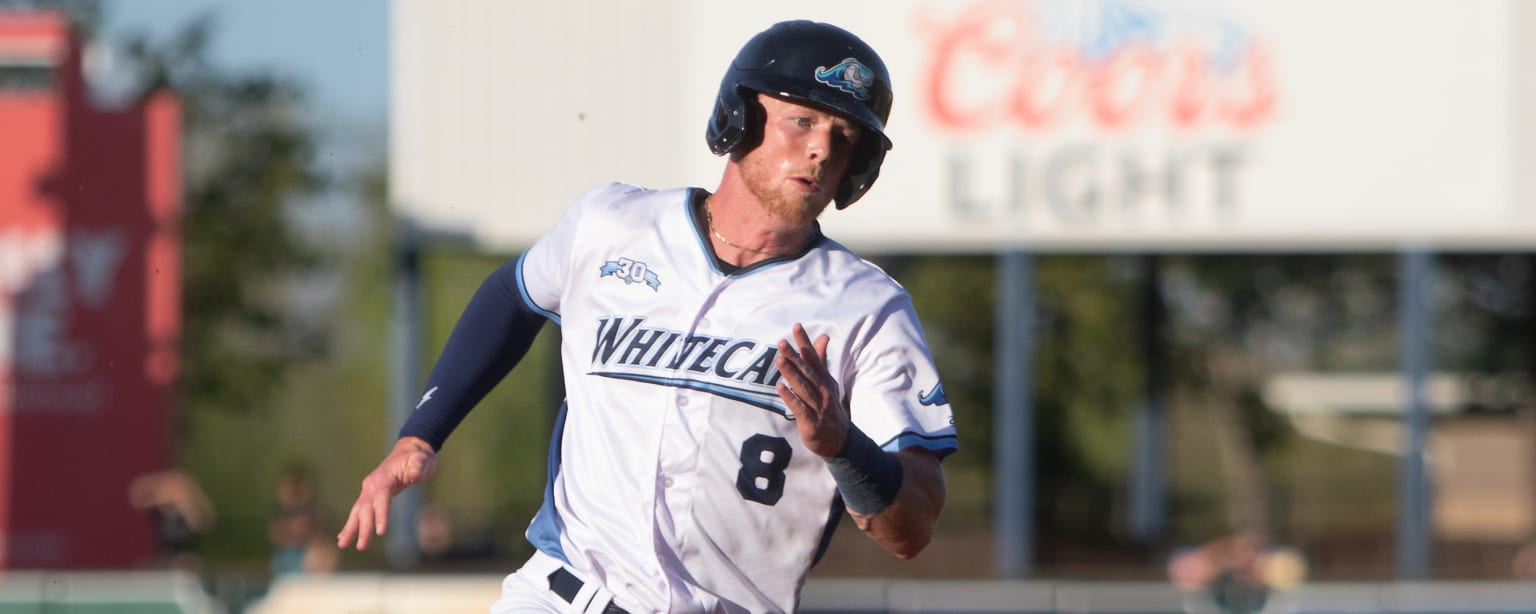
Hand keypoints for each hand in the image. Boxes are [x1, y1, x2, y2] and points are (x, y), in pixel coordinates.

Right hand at [336, 437, 437, 550]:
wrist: (410, 451)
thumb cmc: (418, 458)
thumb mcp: (423, 460)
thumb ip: (418, 465)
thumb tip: (414, 471)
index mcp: (384, 477)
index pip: (381, 498)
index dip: (381, 514)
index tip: (380, 531)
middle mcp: (372, 485)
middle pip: (367, 508)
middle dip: (363, 528)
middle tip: (362, 547)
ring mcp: (369, 490)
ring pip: (358, 512)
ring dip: (351, 529)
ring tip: (342, 545)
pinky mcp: (370, 495)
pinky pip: (358, 512)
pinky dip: (351, 524)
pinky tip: (344, 537)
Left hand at [776, 323, 848, 457]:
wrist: (840, 441)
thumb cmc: (829, 408)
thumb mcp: (827, 382)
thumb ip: (821, 360)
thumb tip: (822, 337)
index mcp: (825, 380)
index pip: (814, 357)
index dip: (805, 342)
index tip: (796, 326)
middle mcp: (822, 391)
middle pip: (807, 371)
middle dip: (794, 356)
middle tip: (782, 343)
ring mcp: (817, 406)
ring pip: (803, 387)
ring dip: (791, 374)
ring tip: (780, 360)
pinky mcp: (811, 422)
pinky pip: (799, 407)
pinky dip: (790, 397)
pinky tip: (780, 388)